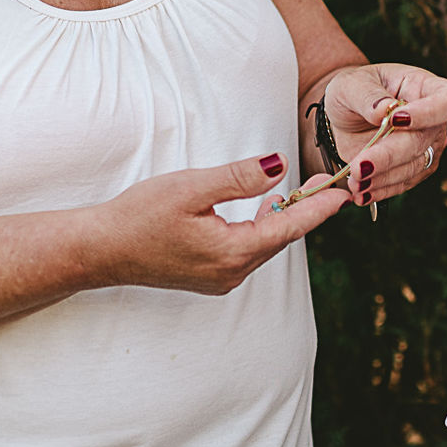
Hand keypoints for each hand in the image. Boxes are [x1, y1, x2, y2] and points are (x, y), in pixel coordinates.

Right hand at [90, 153, 350, 294]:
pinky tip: (265, 209)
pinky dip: (262, 229)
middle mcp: (232, 272)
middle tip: (329, 182)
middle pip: (281, 238)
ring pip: (265, 245)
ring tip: (306, 192)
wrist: (100, 250)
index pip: (289, 227)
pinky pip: (248, 250)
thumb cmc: (139, 215)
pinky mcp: (209, 276)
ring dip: (284, 219)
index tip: (345, 191)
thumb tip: (278, 167)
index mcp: (233, 252)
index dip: (319, 207)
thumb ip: (237, 178)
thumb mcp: (191, 187)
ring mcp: (220, 278)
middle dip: (307, 211)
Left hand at [320, 63, 446, 206]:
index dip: (428, 113)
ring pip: (412, 168)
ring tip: (353, 182)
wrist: (347, 115)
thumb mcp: (351, 84)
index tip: (395, 119)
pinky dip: (380, 190)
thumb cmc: (354, 90)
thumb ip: (367, 96)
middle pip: (422, 142)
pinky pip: (402, 184)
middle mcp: (434, 120)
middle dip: (388, 156)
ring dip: (381, 178)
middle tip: (358, 167)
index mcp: (427, 88)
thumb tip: (384, 110)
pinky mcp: (415, 170)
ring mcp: (428, 147)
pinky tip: (361, 193)